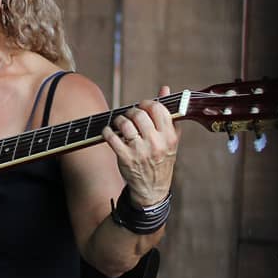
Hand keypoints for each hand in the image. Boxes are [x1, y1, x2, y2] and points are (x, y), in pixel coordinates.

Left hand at [101, 86, 179, 205]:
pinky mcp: (125, 158)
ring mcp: (140, 151)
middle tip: (129, 116)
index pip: (158, 109)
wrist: (152, 188)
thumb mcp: (170, 139)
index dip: (147, 103)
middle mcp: (156, 143)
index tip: (143, 107)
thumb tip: (164, 88)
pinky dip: (107, 131)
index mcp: (169, 137)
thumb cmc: (161, 160)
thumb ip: (168, 114)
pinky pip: (111, 137)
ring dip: (119, 120)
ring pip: (124, 124)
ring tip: (120, 124)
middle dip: (131, 112)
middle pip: (139, 114)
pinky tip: (109, 132)